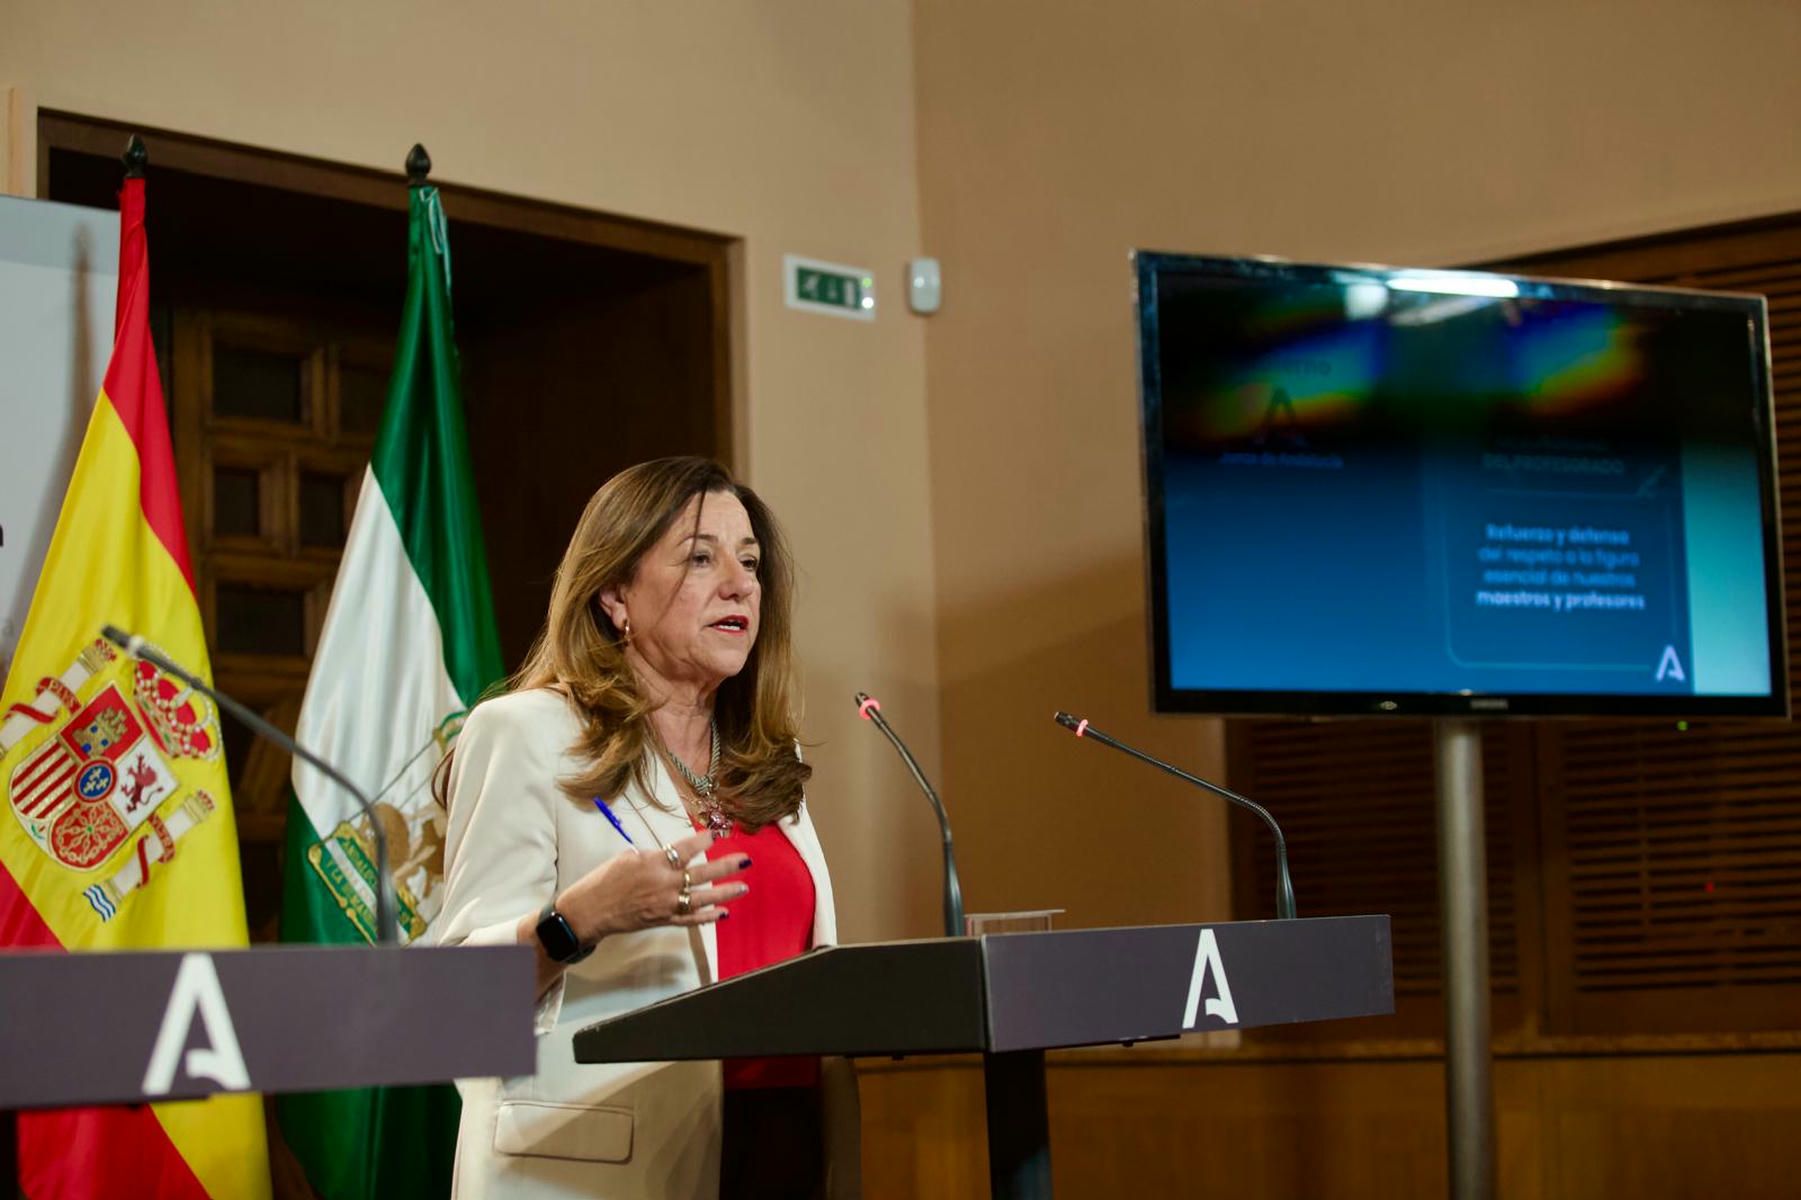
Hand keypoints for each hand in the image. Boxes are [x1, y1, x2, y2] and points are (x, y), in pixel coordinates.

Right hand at [557, 830, 749, 943]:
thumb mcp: (626, 858)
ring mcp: (666, 905)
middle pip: (701, 873)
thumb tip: (669, 859)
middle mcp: (664, 884)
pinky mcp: (664, 920)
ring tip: (744, 887)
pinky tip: (724, 913)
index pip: (685, 849)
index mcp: (654, 863)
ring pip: (702, 898)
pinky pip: (690, 919)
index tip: (718, 833)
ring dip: (724, 893)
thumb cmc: (603, 880)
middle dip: (726, 867)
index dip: (704, 840)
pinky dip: (707, 917)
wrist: (590, 911)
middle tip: (746, 860)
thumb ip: (652, 857)